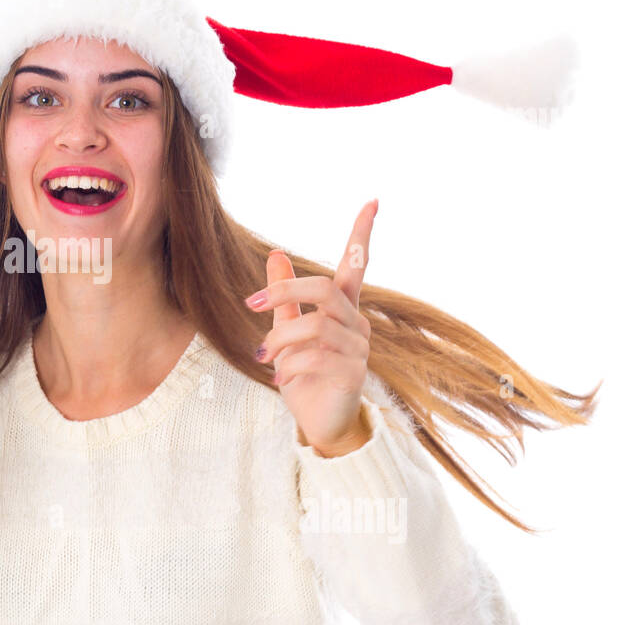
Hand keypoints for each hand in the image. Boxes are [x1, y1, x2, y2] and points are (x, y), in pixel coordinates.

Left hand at [245, 200, 378, 455]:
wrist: (320, 422)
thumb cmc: (306, 374)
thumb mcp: (289, 329)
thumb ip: (284, 295)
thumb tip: (276, 252)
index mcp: (342, 308)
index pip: (357, 265)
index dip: (363, 234)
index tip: (372, 201)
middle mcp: (356, 323)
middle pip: (324, 288)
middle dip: (284, 291)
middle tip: (251, 306)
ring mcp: (358, 348)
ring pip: (315, 325)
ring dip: (279, 339)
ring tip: (263, 356)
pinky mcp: (353, 374)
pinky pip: (317, 357)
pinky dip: (290, 365)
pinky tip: (280, 377)